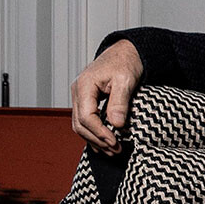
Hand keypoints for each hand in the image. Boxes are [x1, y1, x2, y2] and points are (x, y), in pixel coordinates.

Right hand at [71, 39, 144, 155]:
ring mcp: (80, 97)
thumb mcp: (125, 80)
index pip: (86, 116)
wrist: (125, 53)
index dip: (100, 132)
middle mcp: (78, 92)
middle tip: (116, 150)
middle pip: (80, 124)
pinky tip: (104, 144)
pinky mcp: (86, 101)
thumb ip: (119, 102)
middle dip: (97, 140)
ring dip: (95, 140)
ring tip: (112, 151)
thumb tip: (116, 124)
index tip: (115, 142)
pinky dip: (93, 134)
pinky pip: (85, 121)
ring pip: (80, 125)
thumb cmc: (125, 62)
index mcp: (85, 85)